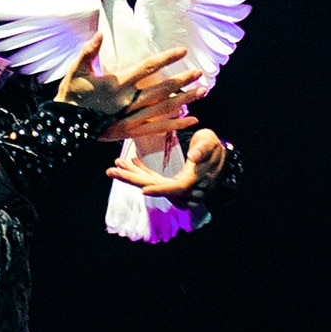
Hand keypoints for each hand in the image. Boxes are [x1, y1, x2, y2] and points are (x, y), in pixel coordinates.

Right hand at [59, 47, 200, 143]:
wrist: (65, 125)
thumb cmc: (71, 94)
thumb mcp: (76, 69)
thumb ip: (89, 51)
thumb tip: (100, 35)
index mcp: (117, 84)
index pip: (147, 68)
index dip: (166, 58)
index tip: (182, 51)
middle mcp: (128, 102)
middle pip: (161, 89)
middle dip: (182, 81)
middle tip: (199, 73)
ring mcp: (130, 118)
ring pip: (163, 108)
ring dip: (184, 100)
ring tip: (201, 92)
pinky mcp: (131, 131)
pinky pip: (158, 128)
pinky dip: (176, 124)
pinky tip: (190, 120)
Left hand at [107, 127, 231, 200]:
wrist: (218, 155)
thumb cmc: (213, 146)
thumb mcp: (210, 141)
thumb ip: (203, 148)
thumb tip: (194, 156)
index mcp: (195, 180)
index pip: (176, 188)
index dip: (160, 189)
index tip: (143, 189)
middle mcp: (185, 190)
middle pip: (157, 188)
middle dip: (133, 179)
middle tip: (112, 170)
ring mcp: (178, 190)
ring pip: (152, 184)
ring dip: (133, 175)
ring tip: (115, 165)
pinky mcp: (172, 185)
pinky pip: (155, 181)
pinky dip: (142, 173)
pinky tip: (131, 162)